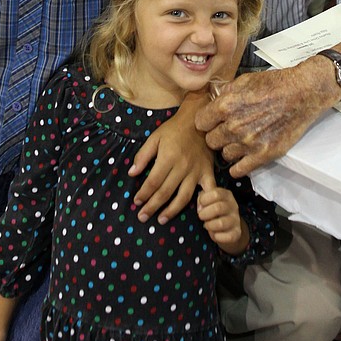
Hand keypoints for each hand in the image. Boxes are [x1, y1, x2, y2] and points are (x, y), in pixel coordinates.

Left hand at [129, 93, 212, 222]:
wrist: (198, 120)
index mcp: (168, 157)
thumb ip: (143, 156)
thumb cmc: (174, 130)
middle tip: (142, 216)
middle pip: (165, 192)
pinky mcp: (208, 172)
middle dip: (152, 206)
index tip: (136, 201)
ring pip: (184, 197)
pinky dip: (204, 203)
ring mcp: (196, 171)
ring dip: (171, 211)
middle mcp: (182, 167)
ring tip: (161, 220)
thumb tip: (132, 173)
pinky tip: (198, 213)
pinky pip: (208, 191)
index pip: (153, 181)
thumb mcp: (154, 137)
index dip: (144, 194)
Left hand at [195, 64, 333, 175]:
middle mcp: (234, 126)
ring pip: (225, 155)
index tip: (212, 121)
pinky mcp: (263, 154)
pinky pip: (240, 169)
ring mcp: (249, 143)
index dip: (206, 121)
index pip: (200, 123)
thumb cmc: (275, 84)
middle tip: (226, 131)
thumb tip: (215, 101)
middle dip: (216, 135)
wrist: (302, 93)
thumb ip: (226, 93)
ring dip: (230, 148)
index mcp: (226, 106)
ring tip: (240, 141)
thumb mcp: (245, 80)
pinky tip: (242, 159)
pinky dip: (238, 166)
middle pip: (211, 141)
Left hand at [197, 181, 246, 254]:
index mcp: (226, 195)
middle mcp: (233, 206)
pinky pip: (228, 236)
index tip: (200, 205)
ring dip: (210, 225)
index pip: (215, 194)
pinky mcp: (237, 232)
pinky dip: (218, 237)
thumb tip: (200, 200)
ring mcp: (236, 219)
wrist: (228, 227)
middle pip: (218, 208)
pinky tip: (215, 234)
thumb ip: (203, 194)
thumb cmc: (213, 210)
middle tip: (201, 216)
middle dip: (205, 214)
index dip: (204, 200)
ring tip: (207, 225)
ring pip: (221, 223)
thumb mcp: (208, 198)